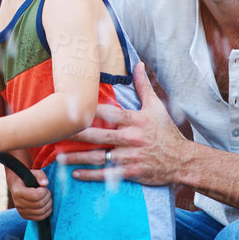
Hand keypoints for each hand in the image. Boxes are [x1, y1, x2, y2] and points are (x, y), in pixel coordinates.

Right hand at [9, 168, 52, 221]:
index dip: (44, 191)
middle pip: (39, 204)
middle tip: (47, 191)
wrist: (18, 187)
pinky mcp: (25, 216)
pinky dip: (47, 211)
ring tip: (47, 197)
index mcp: (18, 192)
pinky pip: (40, 218)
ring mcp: (21, 211)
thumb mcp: (33, 173)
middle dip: (47, 197)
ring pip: (41, 212)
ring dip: (49, 204)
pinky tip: (47, 204)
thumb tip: (45, 183)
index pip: (35, 196)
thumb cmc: (27, 179)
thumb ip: (40, 176)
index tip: (43, 187)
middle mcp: (18, 203)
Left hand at [60, 62, 189, 187]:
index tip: (71, 108)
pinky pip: (107, 174)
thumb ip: (144, 86)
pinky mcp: (131, 172)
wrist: (182, 159)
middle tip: (57, 133)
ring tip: (59, 157)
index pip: (109, 113)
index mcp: (135, 120)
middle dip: (76, 135)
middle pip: (98, 136)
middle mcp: (130, 138)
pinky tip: (75, 174)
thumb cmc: (166, 132)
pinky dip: (91, 175)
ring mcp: (129, 156)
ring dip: (78, 158)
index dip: (90, 111)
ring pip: (99, 156)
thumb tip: (139, 64)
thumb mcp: (156, 107)